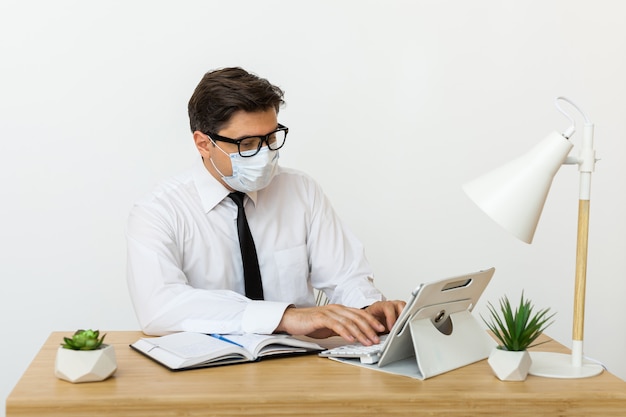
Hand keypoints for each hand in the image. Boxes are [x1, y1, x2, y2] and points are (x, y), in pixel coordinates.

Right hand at [274, 300, 404, 345]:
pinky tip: (351, 339)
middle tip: (378, 338)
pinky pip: (336, 325)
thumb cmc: (310, 323)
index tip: (381, 329)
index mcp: (340, 309)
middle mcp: (336, 309)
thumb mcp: (330, 326)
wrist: (292, 319)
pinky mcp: (321, 318)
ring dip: (360, 333)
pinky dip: (345, 332)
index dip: (372, 321)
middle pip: (357, 317)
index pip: (360, 314)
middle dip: (369, 328)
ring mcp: (329, 312)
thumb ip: (342, 328)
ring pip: (349, 322)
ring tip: (368, 341)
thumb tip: (355, 335)